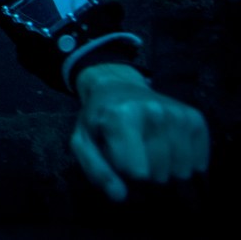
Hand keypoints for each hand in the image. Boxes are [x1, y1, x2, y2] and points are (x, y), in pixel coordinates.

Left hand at [71, 63, 209, 201]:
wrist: (117, 87)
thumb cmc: (99, 119)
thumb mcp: (84, 141)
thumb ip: (96, 169)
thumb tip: (119, 196)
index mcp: (121, 116)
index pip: (135, 172)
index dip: (123, 171)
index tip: (116, 157)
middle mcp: (153, 111)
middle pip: (159, 173)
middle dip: (144, 171)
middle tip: (134, 152)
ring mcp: (176, 114)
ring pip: (180, 171)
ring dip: (165, 169)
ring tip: (150, 150)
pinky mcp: (194, 118)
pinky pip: (199, 162)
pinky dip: (185, 163)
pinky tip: (169, 150)